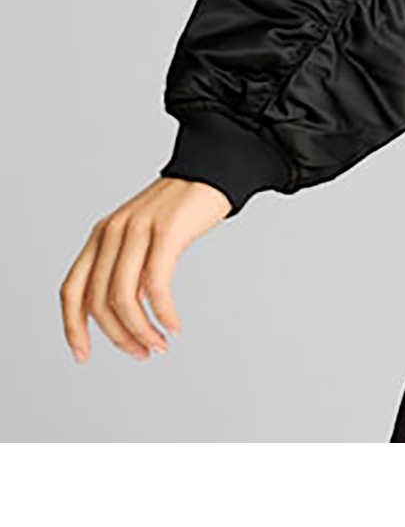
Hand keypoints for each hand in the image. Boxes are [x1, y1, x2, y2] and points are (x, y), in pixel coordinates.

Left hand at [60, 176, 232, 363]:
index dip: (72, 328)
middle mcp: (112, 232)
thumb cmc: (179, 209)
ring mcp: (137, 230)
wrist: (211, 171)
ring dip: (141, 331)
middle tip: (143, 353)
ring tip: (159, 344)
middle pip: (99, 302)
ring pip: (124, 298)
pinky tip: (173, 325)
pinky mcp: (166, 231)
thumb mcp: (140, 236)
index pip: (71, 290)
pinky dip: (163, 313)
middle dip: (119, 337)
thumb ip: (126, 268)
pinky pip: (156, 285)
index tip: (82, 355)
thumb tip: (122, 315)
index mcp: (100, 236)